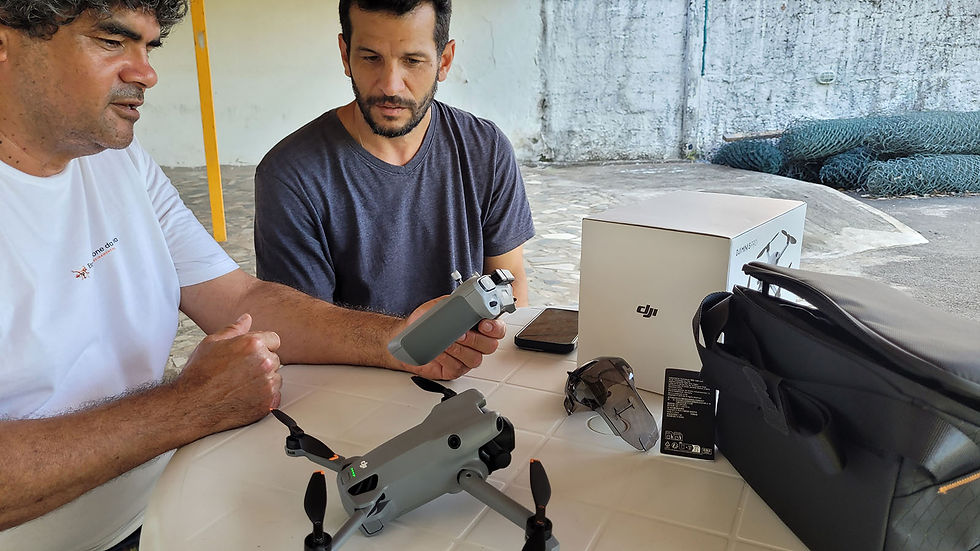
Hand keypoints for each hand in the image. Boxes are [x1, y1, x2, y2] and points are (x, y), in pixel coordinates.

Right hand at [173, 314, 282, 432]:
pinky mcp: (268, 403)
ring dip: (263, 381)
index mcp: (253, 344)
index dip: (262, 347)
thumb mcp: (212, 343)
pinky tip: (245, 396)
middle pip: (275, 359)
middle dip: (261, 364)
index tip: (250, 355)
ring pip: (275, 378)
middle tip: (240, 372)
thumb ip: (234, 329)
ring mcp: (267, 384)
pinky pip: (275, 396)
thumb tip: (246, 318)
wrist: (192, 404)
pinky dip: (264, 397)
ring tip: (240, 385)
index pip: (274, 340)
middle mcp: (264, 362)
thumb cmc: (199, 374)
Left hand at [396, 298, 506, 379]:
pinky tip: (439, 352)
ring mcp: (466, 357)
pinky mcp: (455, 369)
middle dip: (475, 340)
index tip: (484, 324)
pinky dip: (448, 359)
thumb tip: (463, 301)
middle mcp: (474, 342)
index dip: (495, 328)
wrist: (405, 338)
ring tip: (447, 343)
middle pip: (490, 346)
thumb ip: (454, 302)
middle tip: (461, 334)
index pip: (497, 328)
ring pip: (475, 359)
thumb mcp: (439, 306)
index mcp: (476, 325)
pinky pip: (458, 367)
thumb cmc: (422, 322)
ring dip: (460, 350)